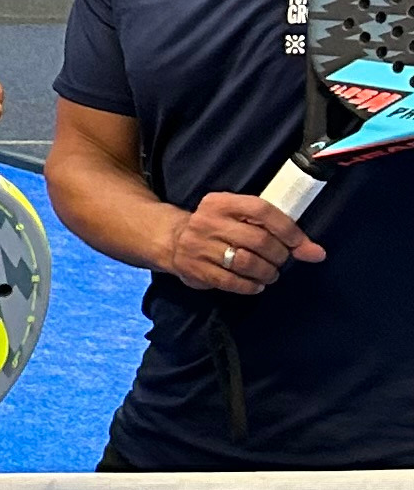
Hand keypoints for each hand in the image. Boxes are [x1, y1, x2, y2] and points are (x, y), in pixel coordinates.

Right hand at [164, 191, 325, 295]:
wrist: (171, 239)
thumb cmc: (218, 228)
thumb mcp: (242, 219)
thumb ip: (278, 232)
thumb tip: (317, 253)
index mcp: (221, 202)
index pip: (261, 210)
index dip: (287, 229)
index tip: (300, 245)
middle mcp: (207, 221)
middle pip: (258, 240)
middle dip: (278, 255)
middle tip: (280, 261)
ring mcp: (198, 246)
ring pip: (246, 262)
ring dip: (266, 273)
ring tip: (269, 274)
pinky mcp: (195, 268)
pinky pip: (231, 282)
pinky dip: (250, 286)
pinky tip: (255, 284)